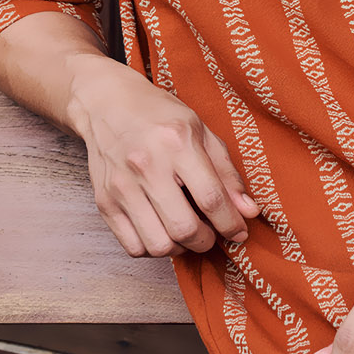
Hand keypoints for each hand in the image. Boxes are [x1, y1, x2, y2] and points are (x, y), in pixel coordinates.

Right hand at [67, 54, 260, 258]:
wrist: (107, 103)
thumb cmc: (159, 115)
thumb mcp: (201, 130)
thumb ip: (227, 172)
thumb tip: (249, 211)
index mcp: (177, 142)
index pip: (211, 197)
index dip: (231, 223)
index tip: (239, 232)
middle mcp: (146, 165)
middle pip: (184, 228)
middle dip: (206, 241)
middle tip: (211, 233)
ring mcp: (121, 186)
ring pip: (158, 245)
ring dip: (180, 248)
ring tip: (186, 232)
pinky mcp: (104, 202)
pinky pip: (133, 247)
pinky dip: (153, 249)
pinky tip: (162, 231)